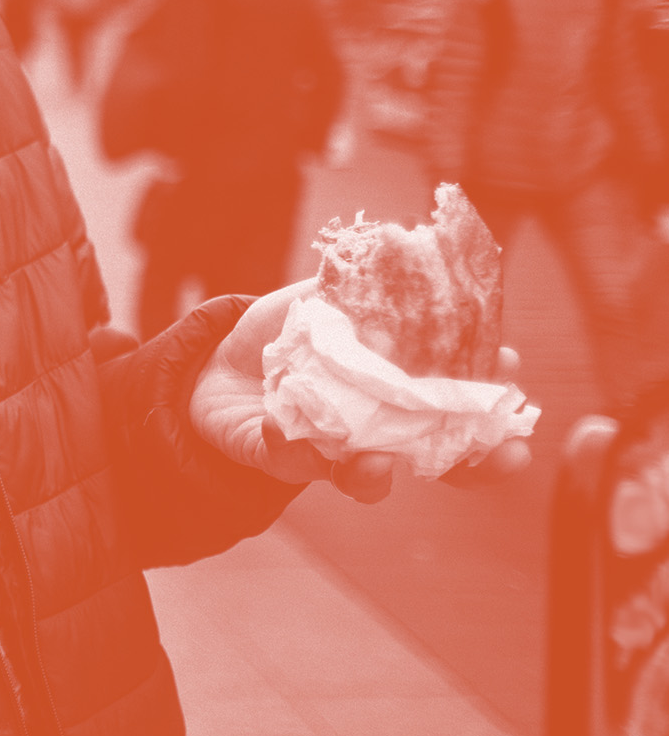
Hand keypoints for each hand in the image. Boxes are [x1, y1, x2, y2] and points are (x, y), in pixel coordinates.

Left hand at [188, 279, 535, 502]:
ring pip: (366, 478)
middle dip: (477, 461)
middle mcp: (378, 431)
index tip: (513, 383)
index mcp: (403, 393)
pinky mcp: (281, 458)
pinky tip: (278, 422)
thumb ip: (368, 286)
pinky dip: (287, 444)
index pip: (463, 408)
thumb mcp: (329, 298)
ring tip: (378, 458)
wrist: (220, 363)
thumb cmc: (293, 333)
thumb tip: (408, 257)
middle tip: (503, 455)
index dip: (494, 404)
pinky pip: (289, 460)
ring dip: (376, 472)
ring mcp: (333, 449)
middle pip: (439, 459)